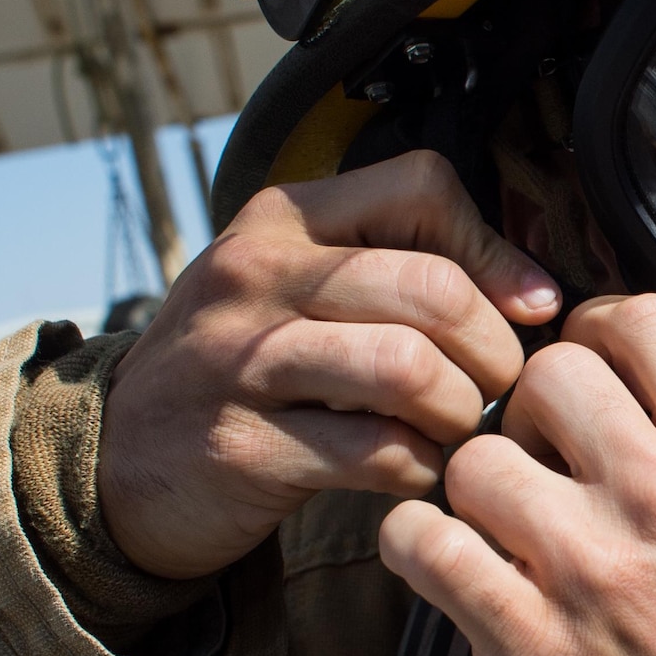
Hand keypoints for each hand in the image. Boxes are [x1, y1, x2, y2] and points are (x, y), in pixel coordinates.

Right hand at [100, 151, 560, 579]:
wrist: (115, 460)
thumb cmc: (246, 368)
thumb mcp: (299, 288)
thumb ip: (400, 268)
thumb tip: (539, 294)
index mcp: (283, 219)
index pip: (423, 187)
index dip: (496, 251)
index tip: (524, 307)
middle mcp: (254, 275)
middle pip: (432, 288)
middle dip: (495, 349)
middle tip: (498, 386)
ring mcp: (239, 362)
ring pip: (409, 369)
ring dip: (461, 412)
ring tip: (456, 428)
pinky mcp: (239, 448)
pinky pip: (376, 453)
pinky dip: (420, 468)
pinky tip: (414, 469)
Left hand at [378, 294, 655, 655]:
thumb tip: (629, 365)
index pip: (643, 319)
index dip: (592, 326)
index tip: (580, 365)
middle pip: (547, 372)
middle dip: (524, 406)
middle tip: (530, 451)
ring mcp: (591, 568)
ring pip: (474, 456)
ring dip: (470, 485)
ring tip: (492, 522)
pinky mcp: (527, 638)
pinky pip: (423, 541)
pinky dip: (415, 543)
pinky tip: (442, 559)